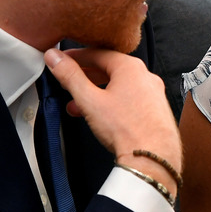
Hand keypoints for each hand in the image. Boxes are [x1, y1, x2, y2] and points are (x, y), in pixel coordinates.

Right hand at [45, 48, 181, 175]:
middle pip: (109, 69)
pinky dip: (110, 102)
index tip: (62, 60)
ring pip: (118, 86)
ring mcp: (152, 93)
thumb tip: (55, 58)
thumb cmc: (126, 129)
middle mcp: (145, 76)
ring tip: (77, 104)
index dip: (76, 56)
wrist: (152, 157)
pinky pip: (128, 99)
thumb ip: (70, 76)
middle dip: (84, 76)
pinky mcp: (155, 110)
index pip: (98, 53)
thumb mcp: (90, 100)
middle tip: (68, 81)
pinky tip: (98, 116)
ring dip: (95, 93)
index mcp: (131, 67)